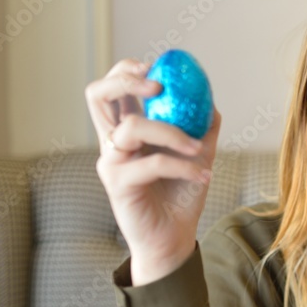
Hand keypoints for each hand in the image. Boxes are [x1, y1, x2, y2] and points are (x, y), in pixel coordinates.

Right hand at [85, 58, 220, 284]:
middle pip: (97, 95)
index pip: (112, 88)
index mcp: (126, 130)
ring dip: (172, 132)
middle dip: (126, 81)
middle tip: (159, 88)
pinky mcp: (116, 183)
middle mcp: (112, 141)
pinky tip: (204, 175)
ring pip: (131, 127)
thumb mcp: (198, 155)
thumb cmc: (181, 196)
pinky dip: (182, 166)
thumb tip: (209, 98)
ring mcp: (110, 161)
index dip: (127, 71)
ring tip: (200, 149)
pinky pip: (151, 162)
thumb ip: (201, 126)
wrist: (174, 238)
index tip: (157, 68)